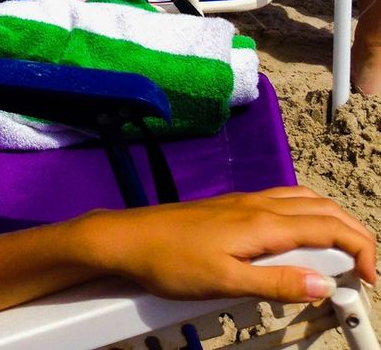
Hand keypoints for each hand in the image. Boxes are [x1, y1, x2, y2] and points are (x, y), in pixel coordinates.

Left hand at [79, 188, 374, 303]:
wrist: (129, 239)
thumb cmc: (171, 261)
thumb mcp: (226, 282)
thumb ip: (276, 283)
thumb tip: (323, 284)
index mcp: (263, 222)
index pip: (327, 227)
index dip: (359, 249)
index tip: (371, 279)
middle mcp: (258, 205)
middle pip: (322, 208)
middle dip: (354, 232)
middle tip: (368, 267)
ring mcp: (244, 203)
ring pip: (304, 201)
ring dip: (333, 220)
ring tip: (347, 250)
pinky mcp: (232, 208)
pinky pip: (283, 201)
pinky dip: (308, 214)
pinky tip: (303, 232)